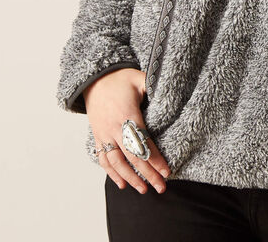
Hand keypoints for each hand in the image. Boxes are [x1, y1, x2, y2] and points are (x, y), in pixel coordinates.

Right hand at [83, 68, 169, 194]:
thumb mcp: (140, 77)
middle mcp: (114, 127)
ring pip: (116, 162)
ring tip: (143, 190)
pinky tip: (121, 184)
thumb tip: (172, 94)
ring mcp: (104, 134)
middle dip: (147, 174)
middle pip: (132, 156)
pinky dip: (111, 173)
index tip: (167, 171)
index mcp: (127, 114)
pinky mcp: (98, 137)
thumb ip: (154, 87)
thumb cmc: (120, 78)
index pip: (143, 141)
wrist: (94, 79)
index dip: (155, 158)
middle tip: (161, 187)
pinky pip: (103, 159)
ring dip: (129, 178)